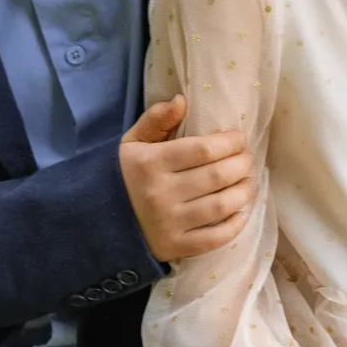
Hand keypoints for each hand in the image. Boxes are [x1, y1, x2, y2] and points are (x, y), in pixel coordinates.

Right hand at [119, 95, 254, 261]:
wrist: (98, 220)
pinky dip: (234, 226)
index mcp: (151, 163)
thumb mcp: (133, 143)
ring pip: (221, 206)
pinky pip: (214, 238)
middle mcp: (160, 193)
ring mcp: (168, 223)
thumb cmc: (124, 175)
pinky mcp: (174, 247)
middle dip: (241, 165)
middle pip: (217, 176)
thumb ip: (156, 119)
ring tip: (248, 182)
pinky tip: (241, 213)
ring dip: (243, 192)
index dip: (229, 143)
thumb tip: (182, 100)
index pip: (202, 150)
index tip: (239, 140)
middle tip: (246, 160)